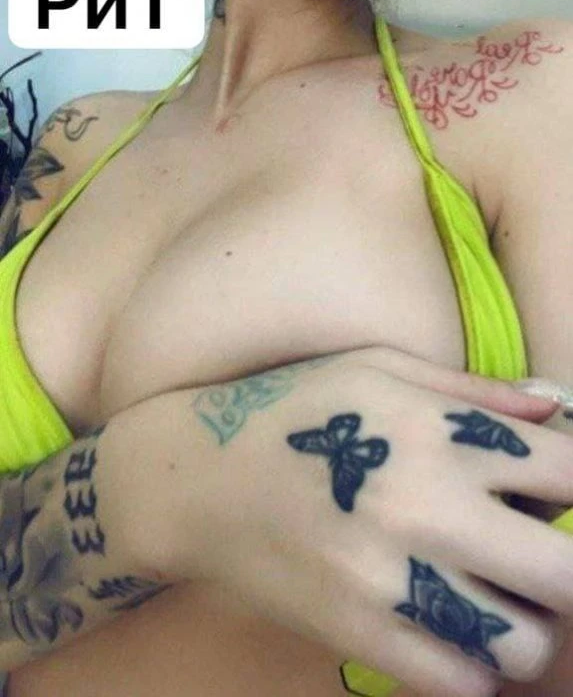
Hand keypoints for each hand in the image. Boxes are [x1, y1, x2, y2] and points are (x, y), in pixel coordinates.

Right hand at [167, 347, 572, 696]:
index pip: (571, 472)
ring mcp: (395, 582)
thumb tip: (557, 408)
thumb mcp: (380, 370)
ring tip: (496, 593)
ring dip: (527, 620)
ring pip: (525, 644)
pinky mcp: (361, 636)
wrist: (196, 480)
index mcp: (439, 432)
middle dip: (571, 564)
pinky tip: (453, 628)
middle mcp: (428, 508)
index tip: (562, 489)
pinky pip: (462, 685)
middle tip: (539, 552)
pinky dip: (475, 666)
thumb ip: (475, 389)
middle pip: (568, 571)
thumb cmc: (294, 409)